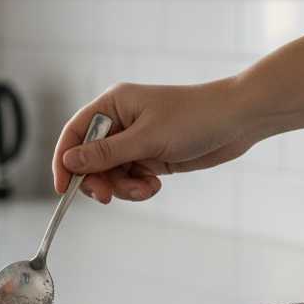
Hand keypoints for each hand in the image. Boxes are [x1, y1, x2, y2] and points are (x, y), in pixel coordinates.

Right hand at [52, 79, 256, 202]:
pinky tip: (155, 185)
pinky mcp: (149, 157)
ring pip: (110, 174)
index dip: (64, 161)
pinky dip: (138, 188)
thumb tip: (69, 161)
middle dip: (98, 180)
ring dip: (123, 188)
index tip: (63, 188)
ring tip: (146, 189)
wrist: (240, 120)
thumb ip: (106, 153)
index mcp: (112, 106)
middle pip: (90, 160)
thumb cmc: (196, 116)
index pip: (75, 135)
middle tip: (108, 197)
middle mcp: (120, 123)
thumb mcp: (147, 138)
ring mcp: (135, 141)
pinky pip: (129, 179)